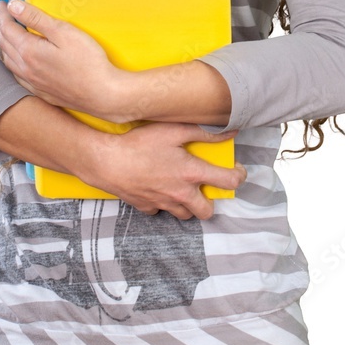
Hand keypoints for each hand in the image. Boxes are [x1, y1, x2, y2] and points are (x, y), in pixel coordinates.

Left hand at [0, 0, 121, 115]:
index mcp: (29, 51)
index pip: (8, 29)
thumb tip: (13, 6)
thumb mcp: (63, 31)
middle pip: (5, 44)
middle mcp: (26, 69)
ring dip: (5, 46)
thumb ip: (36, 18)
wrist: (103, 94)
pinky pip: (18, 77)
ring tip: (8, 35)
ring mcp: (33, 83)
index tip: (2, 5)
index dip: (4, 14)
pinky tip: (18, 62)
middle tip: (3, 15)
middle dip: (2, 27)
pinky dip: (13, 64)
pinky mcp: (42, 92)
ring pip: (9, 62)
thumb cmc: (88, 62)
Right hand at [89, 119, 245, 219]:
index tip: (237, 172)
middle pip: (207, 211)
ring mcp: (163, 203)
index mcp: (191, 173)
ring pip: (185, 214)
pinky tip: (158, 187)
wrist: (106, 161)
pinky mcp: (146, 207)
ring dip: (188, 204)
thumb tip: (230, 131)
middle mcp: (180, 193)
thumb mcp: (173, 130)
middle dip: (210, 201)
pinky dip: (163, 203)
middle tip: (204, 187)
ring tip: (182, 188)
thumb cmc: (139, 143)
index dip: (238, 177)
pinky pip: (161, 211)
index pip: (227, 182)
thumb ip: (204, 132)